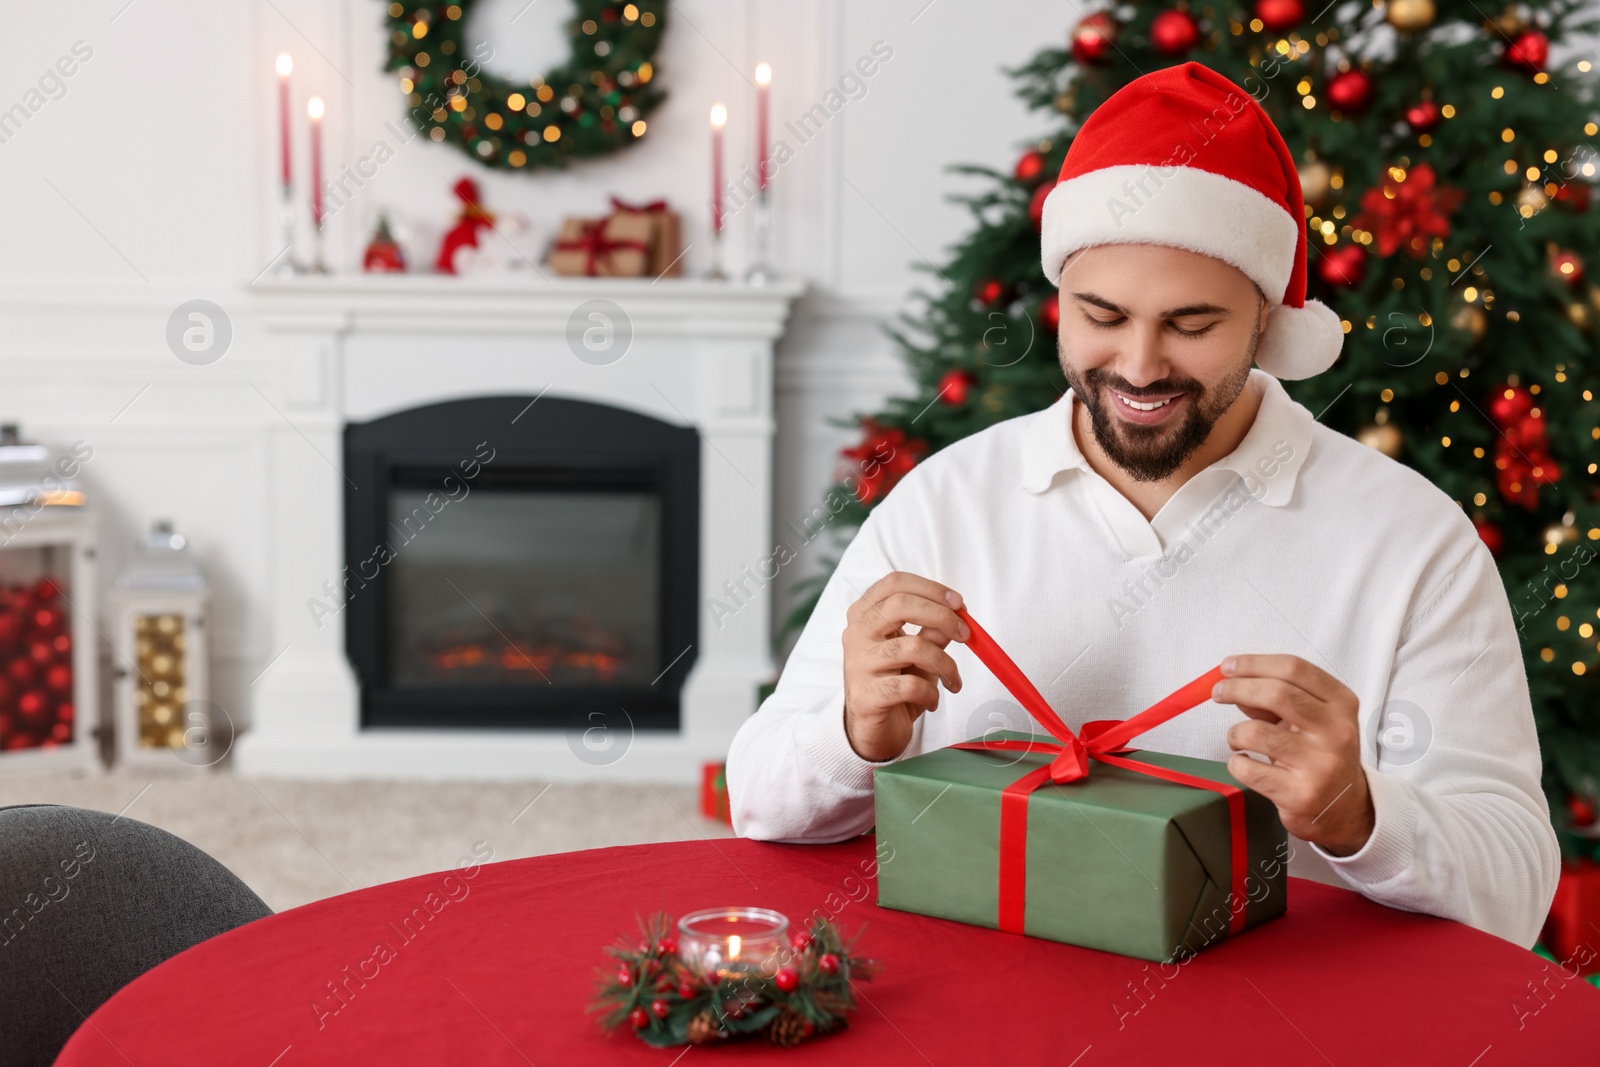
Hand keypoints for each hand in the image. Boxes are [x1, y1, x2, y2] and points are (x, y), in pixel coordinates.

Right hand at [842, 572, 969, 761]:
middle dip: (942, 616)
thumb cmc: (894, 682)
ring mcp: (858, 664)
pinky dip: (931, 694)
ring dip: (946, 665)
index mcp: (865, 614)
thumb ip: (931, 630)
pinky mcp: (866, 696)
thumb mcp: (916, 651)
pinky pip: (910, 686)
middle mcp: (856, 634)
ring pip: (913, 647)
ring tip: (952, 680)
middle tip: (965, 635)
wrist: (871, 729)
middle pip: (900, 605)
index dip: (932, 589)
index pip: (895, 583)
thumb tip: (956, 613)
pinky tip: (932, 701)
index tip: (959, 604)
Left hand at [1212, 654, 1375, 856]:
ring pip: (1256, 732)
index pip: (1294, 668)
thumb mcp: (1311, 718)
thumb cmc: (1321, 754)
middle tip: (1218, 692)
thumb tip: (1234, 681)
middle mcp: (1336, 731)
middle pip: (1276, 694)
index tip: (1228, 666)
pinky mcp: (1300, 794)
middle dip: (1237, 688)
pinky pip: (1248, 768)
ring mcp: (1320, 764)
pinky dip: (1236, 762)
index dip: (1254, 663)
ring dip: (1235, 732)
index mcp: (1341, 703)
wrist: (1344, 807)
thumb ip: (1276, 698)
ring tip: (1238, 738)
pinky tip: (1245, 762)